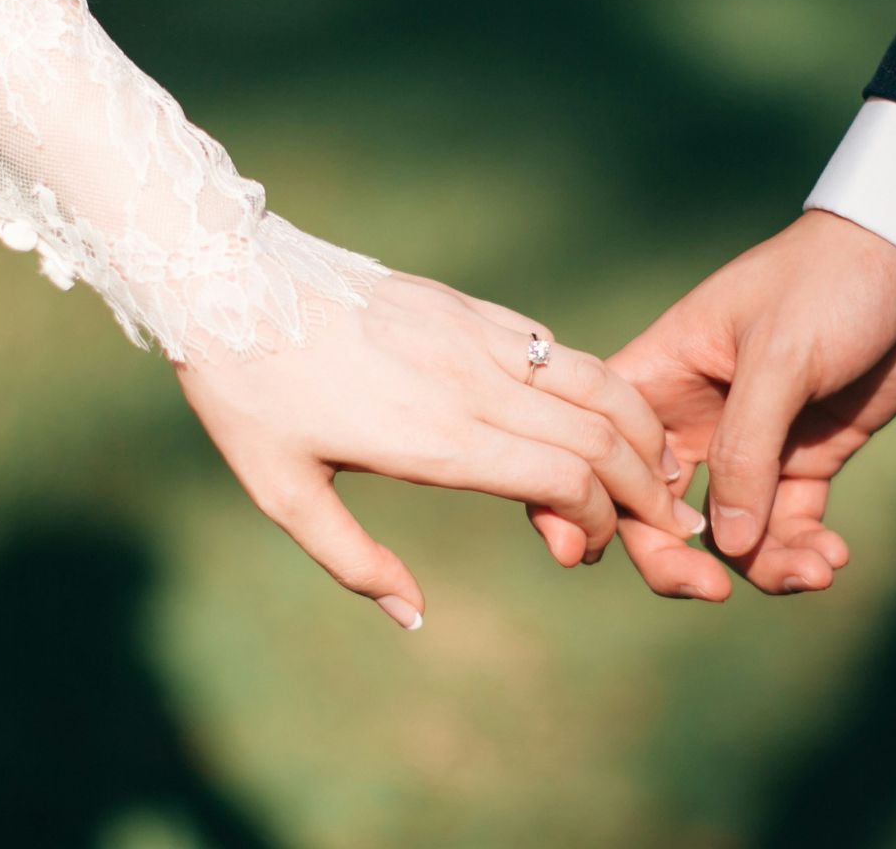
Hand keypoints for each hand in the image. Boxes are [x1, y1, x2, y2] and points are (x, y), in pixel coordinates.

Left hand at [176, 273, 704, 628]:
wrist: (226, 279)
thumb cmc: (248, 395)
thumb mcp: (281, 493)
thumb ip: (353, 561)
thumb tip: (414, 617)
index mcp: (435, 438)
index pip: (563, 478)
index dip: (597, 521)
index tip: (584, 550)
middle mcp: (471, 383)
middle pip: (600, 434)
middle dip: (647, 487)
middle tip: (668, 524)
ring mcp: (476, 336)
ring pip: (595, 381)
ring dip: (642, 429)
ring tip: (663, 467)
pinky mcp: (468, 307)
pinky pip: (555, 347)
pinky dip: (600, 384)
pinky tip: (605, 413)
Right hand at [608, 210, 895, 598]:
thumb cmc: (830, 282)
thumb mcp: (780, 356)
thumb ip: (746, 450)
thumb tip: (725, 546)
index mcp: (660, 374)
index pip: (602, 449)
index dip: (589, 502)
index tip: (599, 553)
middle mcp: (693, 416)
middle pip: (656, 510)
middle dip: (677, 560)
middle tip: (712, 593)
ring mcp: (750, 443)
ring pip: (728, 532)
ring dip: (762, 565)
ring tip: (815, 571)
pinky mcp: (805, 458)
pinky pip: (787, 525)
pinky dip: (803, 550)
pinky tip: (833, 558)